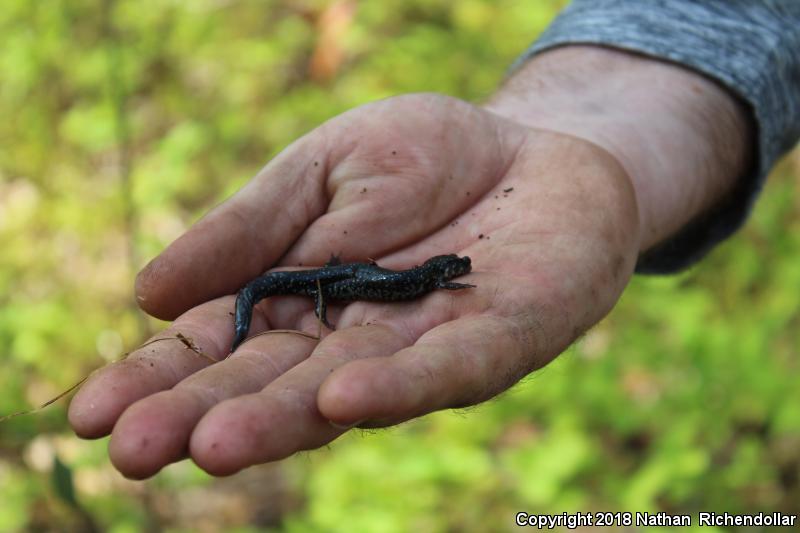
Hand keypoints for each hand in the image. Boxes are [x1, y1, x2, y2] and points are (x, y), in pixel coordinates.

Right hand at [68, 91, 640, 477]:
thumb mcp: (317, 171)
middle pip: (271, 383)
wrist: (531, 145)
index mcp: (300, 300)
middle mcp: (352, 340)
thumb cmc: (423, 159)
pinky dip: (398, 384)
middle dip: (204, 415)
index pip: (218, 347)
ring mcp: (423, 346)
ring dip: (281, 419)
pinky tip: (344, 396)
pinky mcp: (499, 338)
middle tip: (132, 451)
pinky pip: (449, 366)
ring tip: (213, 444)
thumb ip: (245, 232)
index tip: (90, 412)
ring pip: (346, 391)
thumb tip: (144, 294)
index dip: (157, 378)